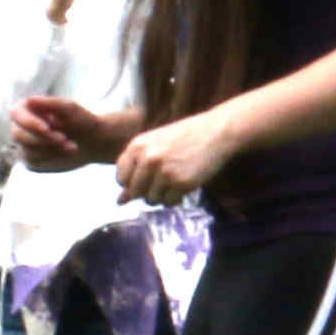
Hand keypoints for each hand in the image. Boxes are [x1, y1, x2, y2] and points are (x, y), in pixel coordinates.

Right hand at [10, 96, 132, 171]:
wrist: (93, 142)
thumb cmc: (82, 121)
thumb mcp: (70, 109)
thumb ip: (50, 104)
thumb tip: (29, 100)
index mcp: (27, 109)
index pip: (16, 114)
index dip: (30, 123)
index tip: (48, 128)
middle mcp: (21, 127)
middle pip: (19, 135)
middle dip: (43, 139)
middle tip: (64, 139)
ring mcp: (24, 145)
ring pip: (27, 150)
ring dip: (50, 149)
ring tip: (71, 146)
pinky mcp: (31, 160)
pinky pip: (33, 162)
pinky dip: (51, 158)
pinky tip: (64, 153)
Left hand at [114, 107, 239, 203]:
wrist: (216, 131)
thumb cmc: (184, 137)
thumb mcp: (155, 145)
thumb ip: (135, 170)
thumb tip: (119, 202)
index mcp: (137, 146)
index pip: (120, 178)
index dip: (132, 182)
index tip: (146, 176)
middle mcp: (148, 159)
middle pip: (136, 192)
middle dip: (147, 192)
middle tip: (164, 180)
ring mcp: (164, 172)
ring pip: (152, 200)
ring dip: (163, 196)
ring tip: (175, 180)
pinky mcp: (181, 182)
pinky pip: (169, 202)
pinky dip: (176, 198)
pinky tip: (183, 185)